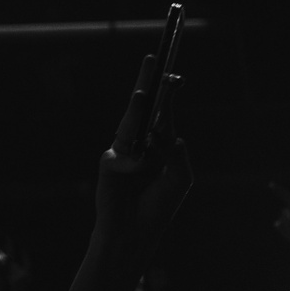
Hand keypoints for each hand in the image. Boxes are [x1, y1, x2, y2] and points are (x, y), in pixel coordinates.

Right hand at [93, 54, 193, 265]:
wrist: (136, 231)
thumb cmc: (159, 207)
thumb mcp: (180, 178)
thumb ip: (178, 153)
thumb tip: (172, 132)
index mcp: (159, 145)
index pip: (162, 113)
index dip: (166, 94)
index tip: (172, 73)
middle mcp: (140, 143)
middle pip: (143, 107)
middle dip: (147, 82)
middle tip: (152, 59)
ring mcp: (123, 151)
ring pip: (131, 122)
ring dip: (136, 107)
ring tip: (142, 92)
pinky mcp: (109, 161)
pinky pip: (127, 154)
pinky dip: (138, 163)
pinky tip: (142, 173)